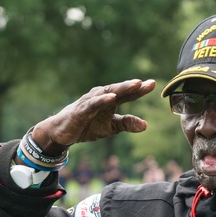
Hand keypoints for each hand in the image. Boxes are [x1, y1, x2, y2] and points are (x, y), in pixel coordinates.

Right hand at [30, 79, 155, 154]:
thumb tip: (146, 125)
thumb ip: (127, 124)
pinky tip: (111, 98)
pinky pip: (93, 104)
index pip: (127, 94)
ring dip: (121, 88)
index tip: (154, 84)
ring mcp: (90, 102)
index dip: (140, 90)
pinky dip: (102, 100)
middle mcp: (101, 97)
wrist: (62, 133)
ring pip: (108, 93)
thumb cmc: (87, 126)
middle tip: (147, 83)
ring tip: (135, 85)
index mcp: (110, 101)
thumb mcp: (111, 127)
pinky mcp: (80, 110)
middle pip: (119, 90)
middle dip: (133, 86)